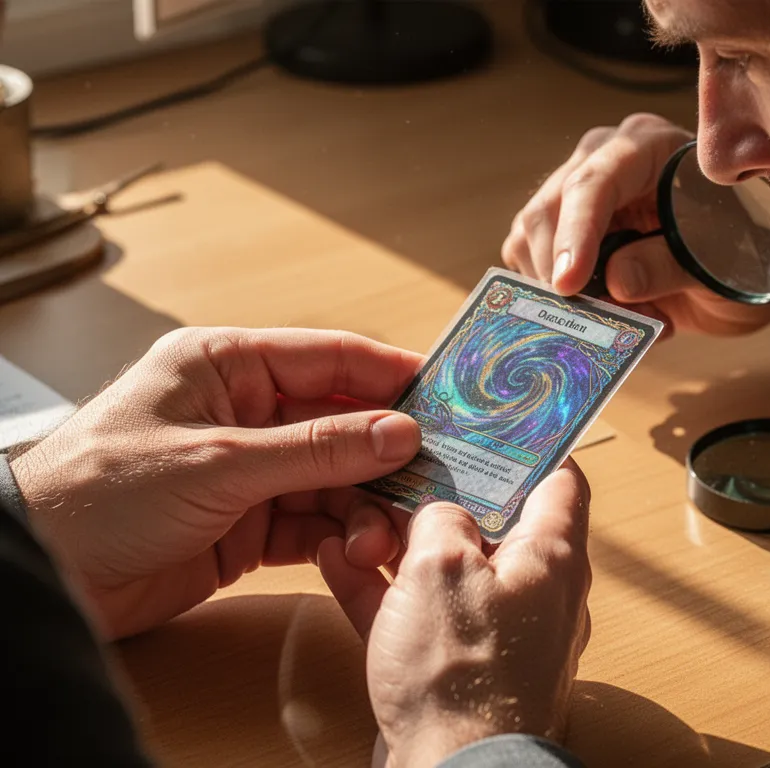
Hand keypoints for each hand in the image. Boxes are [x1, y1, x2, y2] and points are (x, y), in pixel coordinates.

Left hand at [11, 327, 423, 639]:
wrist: (44, 577)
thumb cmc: (102, 493)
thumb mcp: (220, 463)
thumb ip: (316, 450)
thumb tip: (400, 433)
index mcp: (227, 366)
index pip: (329, 358)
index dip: (391, 374)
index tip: (448, 395)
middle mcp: (245, 412)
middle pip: (341, 423)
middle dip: (385, 455)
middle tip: (435, 480)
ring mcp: (249, 469)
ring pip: (334, 479)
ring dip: (365, 506)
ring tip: (385, 536)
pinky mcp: (248, 524)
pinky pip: (314, 522)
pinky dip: (340, 537)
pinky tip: (358, 551)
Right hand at [319, 463, 591, 767]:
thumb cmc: (463, 676)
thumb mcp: (441, 565)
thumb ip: (439, 516)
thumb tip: (436, 511)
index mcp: (551, 556)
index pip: (561, 479)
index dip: (530, 445)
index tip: (493, 423)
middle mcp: (533, 589)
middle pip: (494, 519)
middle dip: (444, 494)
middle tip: (403, 469)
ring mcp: (495, 629)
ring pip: (450, 564)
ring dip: (403, 541)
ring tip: (359, 515)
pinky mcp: (457, 663)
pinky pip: (420, 610)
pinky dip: (384, 587)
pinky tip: (339, 561)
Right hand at [501, 113, 769, 335]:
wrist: (741, 269)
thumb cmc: (742, 251)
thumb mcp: (721, 263)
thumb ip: (671, 266)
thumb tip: (615, 282)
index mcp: (648, 147)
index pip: (594, 182)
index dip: (577, 233)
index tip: (568, 284)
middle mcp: (602, 160)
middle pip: (548, 211)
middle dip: (559, 272)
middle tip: (591, 320)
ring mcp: (576, 196)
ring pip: (530, 241)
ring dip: (564, 293)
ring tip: (626, 317)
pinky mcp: (562, 232)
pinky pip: (534, 265)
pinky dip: (564, 301)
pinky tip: (613, 314)